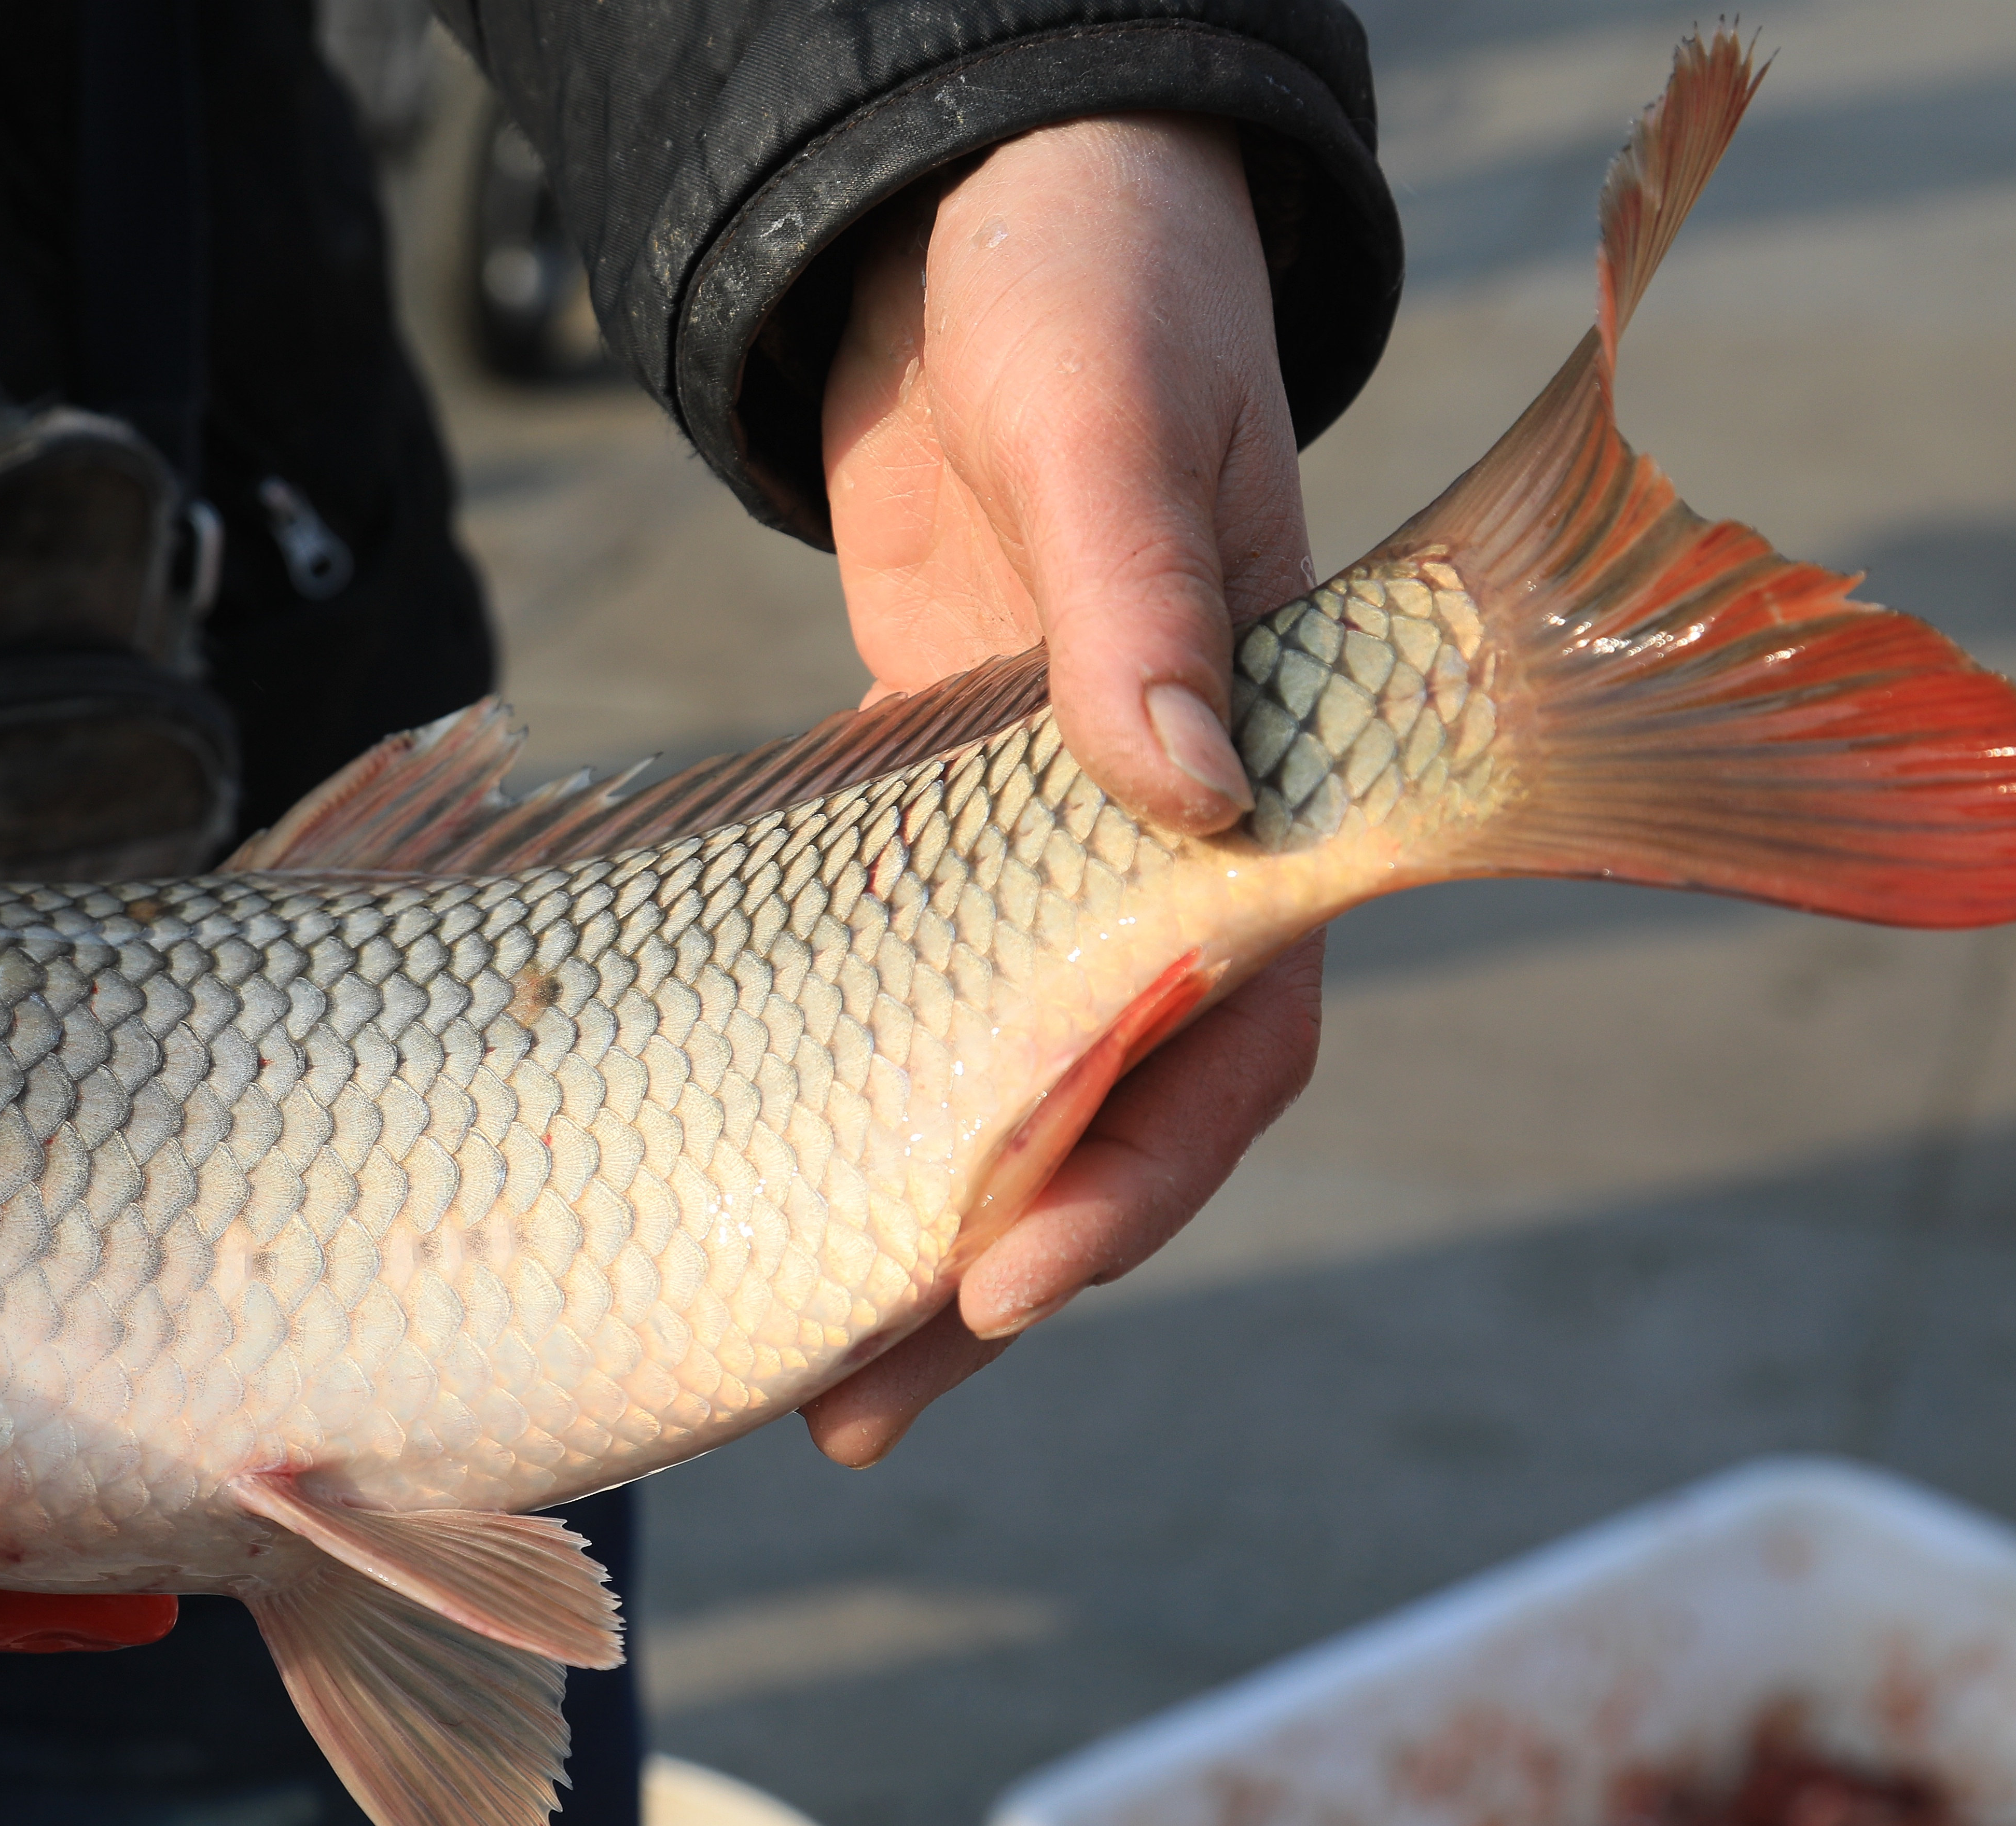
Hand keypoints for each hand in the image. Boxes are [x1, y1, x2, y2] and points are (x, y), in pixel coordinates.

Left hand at [806, 113, 1324, 1464]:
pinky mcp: (926, 820)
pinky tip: (752, 1186)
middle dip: (1003, 1263)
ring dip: (918, 1222)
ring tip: (802, 1376)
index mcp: (1262, 761)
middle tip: (861, 1403)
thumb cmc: (1082, 286)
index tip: (1013, 1275)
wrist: (990, 232)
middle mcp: (1162, 834)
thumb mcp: (1105, 410)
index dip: (1138, 1165)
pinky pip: (903, 990)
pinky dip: (846, 1094)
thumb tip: (1179, 782)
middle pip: (1112, 1101)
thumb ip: (1145, 593)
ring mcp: (1041, 841)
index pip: (1234, 1018)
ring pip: (1002, 1075)